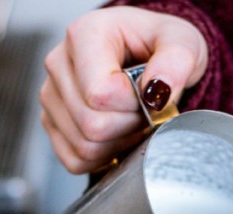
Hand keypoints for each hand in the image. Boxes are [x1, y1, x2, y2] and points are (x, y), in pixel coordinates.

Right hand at [39, 7, 207, 173]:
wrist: (149, 54)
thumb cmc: (160, 45)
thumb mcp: (182, 42)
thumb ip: (176, 61)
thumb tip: (157, 90)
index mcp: (84, 35)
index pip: (101, 94)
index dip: (135, 106)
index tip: (150, 94)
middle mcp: (58, 63)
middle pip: (91, 125)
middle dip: (130, 126)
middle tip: (145, 110)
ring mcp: (51, 95)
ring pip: (83, 146)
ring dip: (119, 142)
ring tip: (133, 118)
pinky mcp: (51, 122)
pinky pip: (75, 160)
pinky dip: (103, 157)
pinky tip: (119, 134)